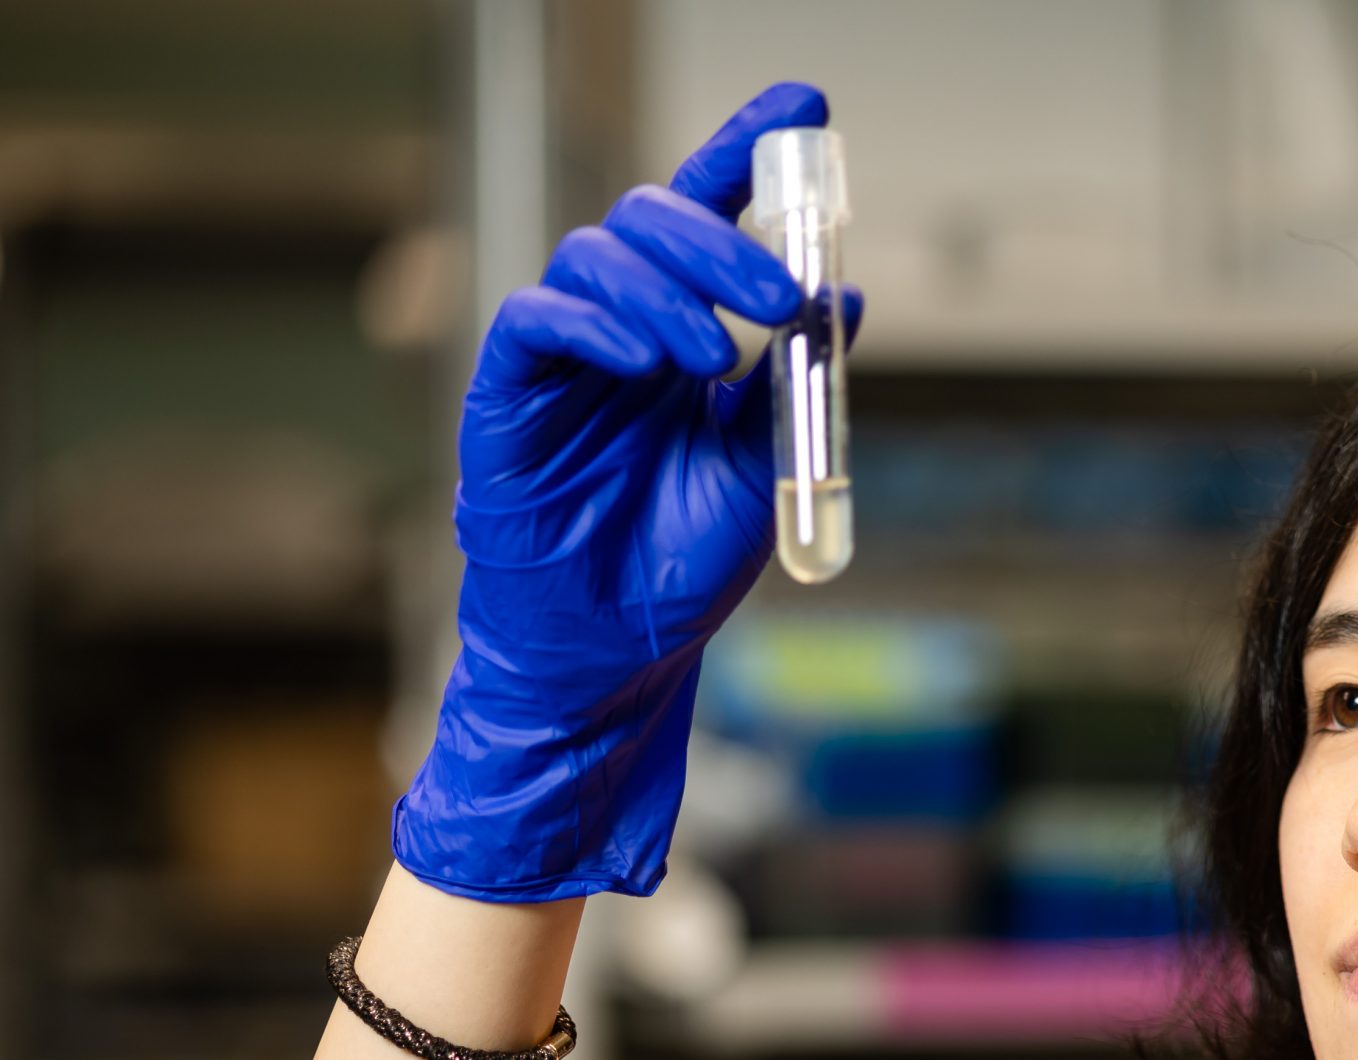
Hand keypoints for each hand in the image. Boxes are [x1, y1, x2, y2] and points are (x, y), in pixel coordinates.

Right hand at [392, 80, 865, 903]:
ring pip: (596, 256)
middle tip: (781, 296)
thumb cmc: (679, 568)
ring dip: (668, 290)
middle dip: (723, 240)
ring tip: (717, 356)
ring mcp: (563, 357)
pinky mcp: (508, 393)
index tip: (807, 106)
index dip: (750, 152)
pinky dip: (595, 323)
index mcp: (686, 337)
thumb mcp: (761, 472)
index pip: (712, 219)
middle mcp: (622, 330)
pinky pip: (537, 320)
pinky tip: (645, 361)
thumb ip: (794, 389)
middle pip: (656, 223)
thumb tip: (848, 306)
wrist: (617, 655)